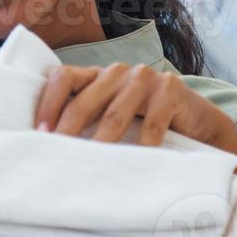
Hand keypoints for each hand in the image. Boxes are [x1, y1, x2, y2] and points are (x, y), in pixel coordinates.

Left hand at [33, 63, 236, 174]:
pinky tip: (136, 161)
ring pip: (114, 113)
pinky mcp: (170, 90)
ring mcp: (145, 78)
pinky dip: (142, 145)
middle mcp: (118, 72)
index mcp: (97, 75)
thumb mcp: (112, 115)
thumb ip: (87, 118)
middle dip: (68, 129)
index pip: (62, 77)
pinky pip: (151, 123)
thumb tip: (46, 145)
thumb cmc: (144, 122)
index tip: (39, 131)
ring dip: (101, 142)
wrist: (197, 122)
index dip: (48, 103)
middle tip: (57, 153)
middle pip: (85, 99)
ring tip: (91, 164)